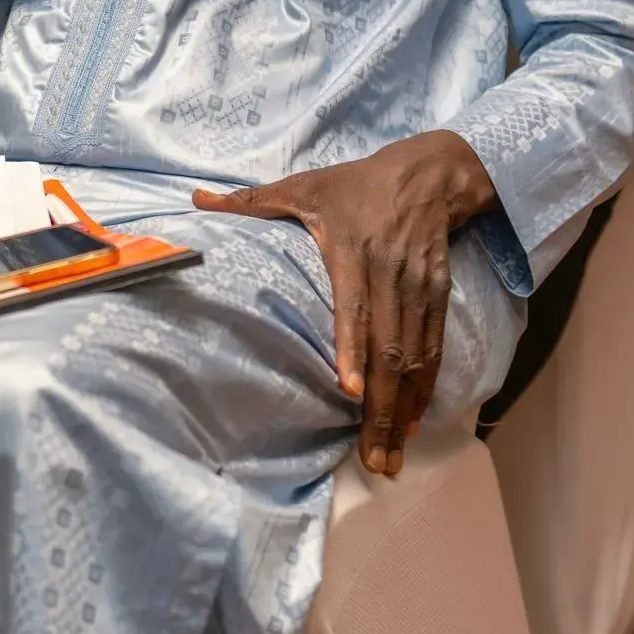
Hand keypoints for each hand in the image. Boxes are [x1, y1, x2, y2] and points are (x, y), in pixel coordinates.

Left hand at [194, 131, 497, 477]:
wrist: (428, 173)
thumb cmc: (355, 184)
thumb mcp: (303, 186)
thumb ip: (250, 201)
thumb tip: (195, 200)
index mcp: (354, 248)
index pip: (354, 304)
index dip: (353, 348)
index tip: (348, 393)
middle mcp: (390, 273)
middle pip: (389, 347)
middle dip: (381, 407)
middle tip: (372, 460)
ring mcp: (418, 287)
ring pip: (414, 357)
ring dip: (403, 409)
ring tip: (389, 457)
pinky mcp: (438, 295)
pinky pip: (434, 348)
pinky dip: (425, 388)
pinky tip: (411, 422)